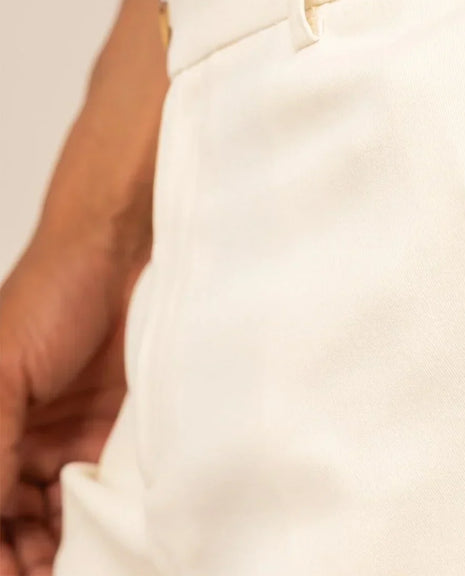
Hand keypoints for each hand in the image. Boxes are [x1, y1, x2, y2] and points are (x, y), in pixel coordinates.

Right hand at [0, 229, 146, 574]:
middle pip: (11, 522)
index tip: (13, 575)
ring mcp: (68, 437)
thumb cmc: (49, 297)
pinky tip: (109, 538)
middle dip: (23, 558)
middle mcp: (19, 442)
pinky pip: (103, 488)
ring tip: (81, 566)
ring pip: (55, 516)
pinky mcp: (114, 429)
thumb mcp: (3, 377)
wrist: (120, 252)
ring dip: (60, 548)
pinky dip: (101, 517)